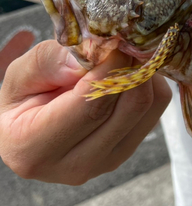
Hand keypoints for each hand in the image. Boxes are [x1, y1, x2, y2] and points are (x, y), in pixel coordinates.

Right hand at [0, 40, 170, 184]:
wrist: (31, 131)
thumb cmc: (24, 100)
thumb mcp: (22, 74)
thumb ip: (51, 62)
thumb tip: (95, 54)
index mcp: (35, 148)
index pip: (91, 104)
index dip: (112, 67)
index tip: (118, 40)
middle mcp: (75, 166)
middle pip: (130, 108)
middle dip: (133, 67)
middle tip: (128, 41)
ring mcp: (107, 163)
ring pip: (148, 109)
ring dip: (144, 75)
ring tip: (126, 56)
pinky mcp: (127, 154)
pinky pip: (155, 113)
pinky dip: (150, 87)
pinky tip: (130, 75)